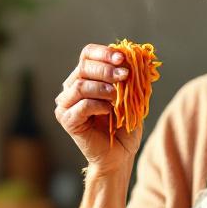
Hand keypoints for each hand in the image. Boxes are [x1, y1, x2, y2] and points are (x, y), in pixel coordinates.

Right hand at [54, 43, 139, 173]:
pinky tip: (110, 111)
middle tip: (125, 75)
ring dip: (103, 87)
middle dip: (106, 69)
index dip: (104, 53)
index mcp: (84, 77)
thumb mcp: (131, 96)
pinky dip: (98, 105)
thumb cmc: (124, 126)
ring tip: (117, 96)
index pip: (87, 55)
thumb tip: (139, 56)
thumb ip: (131, 77)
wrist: (119, 155)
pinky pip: (81, 106)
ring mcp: (66, 104)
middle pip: (83, 67)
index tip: (123, 58)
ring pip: (80, 86)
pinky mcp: (67, 120)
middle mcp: (71, 88)